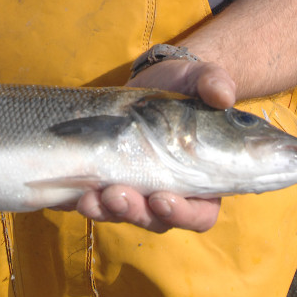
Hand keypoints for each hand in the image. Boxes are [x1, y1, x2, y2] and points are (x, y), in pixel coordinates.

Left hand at [75, 57, 235, 232]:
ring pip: (125, 214)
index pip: (200, 214)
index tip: (161, 199)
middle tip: (116, 196)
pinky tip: (74, 194)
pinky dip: (86, 201)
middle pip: (157, 220)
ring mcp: (138, 188)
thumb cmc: (186, 83)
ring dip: (106, 210)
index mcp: (202, 179)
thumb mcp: (201, 77)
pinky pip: (98, 201)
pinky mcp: (110, 178)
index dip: (183, 214)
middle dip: (135, 212)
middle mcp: (171, 191)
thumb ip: (214, 83)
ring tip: (89, 198)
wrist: (153, 79)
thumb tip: (222, 94)